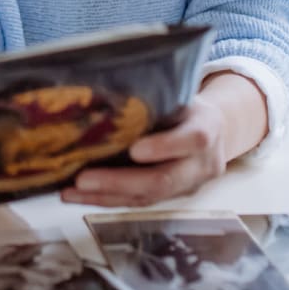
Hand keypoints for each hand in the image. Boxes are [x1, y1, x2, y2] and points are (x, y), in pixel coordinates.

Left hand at [60, 94, 226, 208]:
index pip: (192, 140)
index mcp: (206, 128)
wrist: (216, 130)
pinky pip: (138, 201)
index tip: (134, 150)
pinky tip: (78, 195)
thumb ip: (155, 97)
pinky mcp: (171, 197)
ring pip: (148, 197)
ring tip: (72, 191)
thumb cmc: (185, 104)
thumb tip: (102, 88)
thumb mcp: (179, 93)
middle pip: (164, 180)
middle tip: (84, 179)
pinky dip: (106, 199)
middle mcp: (201, 164)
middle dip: (121, 182)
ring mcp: (187, 185)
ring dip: (106, 196)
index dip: (163, 147)